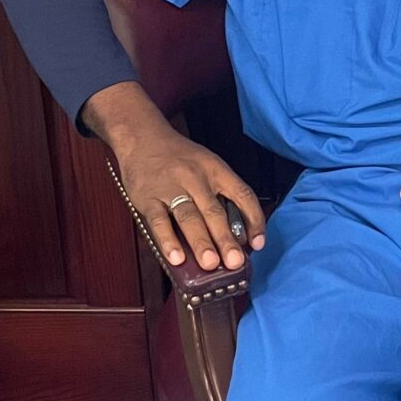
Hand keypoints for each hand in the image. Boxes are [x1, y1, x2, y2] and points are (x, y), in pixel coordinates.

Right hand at [110, 115, 265, 272]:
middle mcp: (196, 178)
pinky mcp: (148, 198)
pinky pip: (159, 221)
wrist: (142, 137)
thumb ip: (221, 193)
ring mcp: (171, 188)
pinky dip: (168, 241)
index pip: (243, 194)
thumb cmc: (180, 157)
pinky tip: (177, 258)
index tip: (258, 243)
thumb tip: (238, 233)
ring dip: (200, 242)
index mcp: (216, 170)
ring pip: (189, 217)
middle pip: (214, 211)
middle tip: (234, 262)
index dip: (254, 220)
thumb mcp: (207, 165)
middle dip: (225, 239)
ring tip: (209, 263)